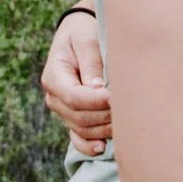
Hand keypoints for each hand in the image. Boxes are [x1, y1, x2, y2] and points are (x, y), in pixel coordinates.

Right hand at [41, 8, 112, 155]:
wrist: (79, 33)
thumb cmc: (84, 33)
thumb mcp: (86, 40)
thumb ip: (91, 62)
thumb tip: (98, 89)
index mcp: (54, 76)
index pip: (74, 97)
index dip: (95, 101)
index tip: (115, 97)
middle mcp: (54, 97)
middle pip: (79, 116)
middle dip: (104, 115)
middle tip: (128, 108)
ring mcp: (62, 110)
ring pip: (81, 129)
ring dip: (103, 128)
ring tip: (125, 122)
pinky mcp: (72, 116)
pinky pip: (77, 137)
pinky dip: (88, 145)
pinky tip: (102, 148)